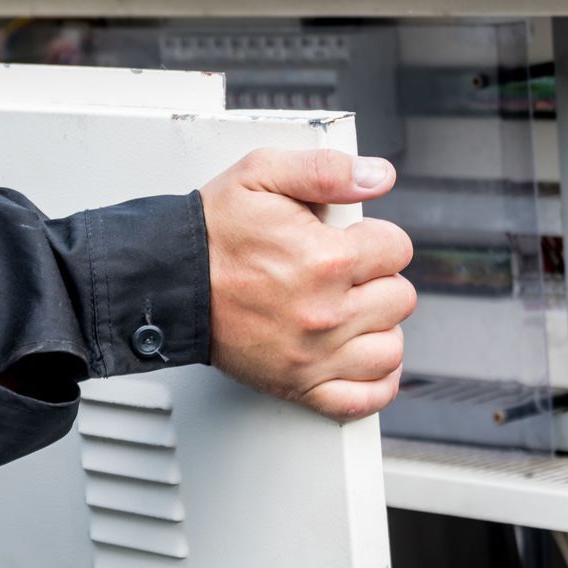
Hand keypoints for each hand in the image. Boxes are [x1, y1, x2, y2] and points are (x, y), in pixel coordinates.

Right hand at [200, 149, 415, 420]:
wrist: (168, 283)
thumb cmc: (211, 233)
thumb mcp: (261, 175)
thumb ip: (325, 170)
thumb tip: (376, 175)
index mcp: (325, 260)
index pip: (397, 249)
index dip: (376, 238)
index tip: (352, 240)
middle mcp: (325, 313)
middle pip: (399, 298)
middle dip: (378, 279)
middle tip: (345, 274)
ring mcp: (314, 355)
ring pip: (390, 348)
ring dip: (378, 327)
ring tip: (352, 311)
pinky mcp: (299, 386)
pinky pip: (364, 398)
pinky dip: (374, 381)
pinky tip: (361, 356)